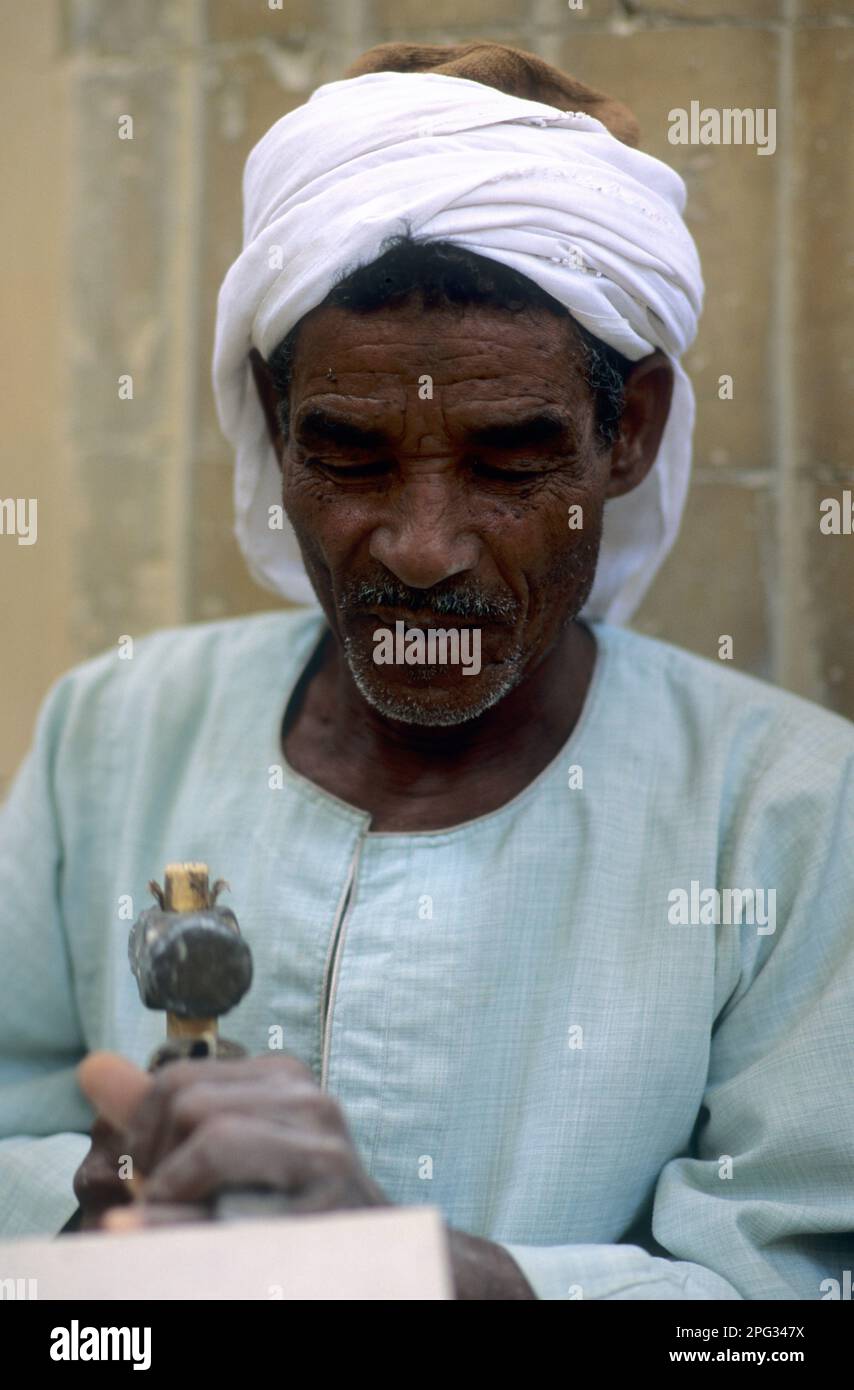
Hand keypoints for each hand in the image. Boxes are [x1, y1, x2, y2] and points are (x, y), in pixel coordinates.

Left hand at [77, 1051, 390, 1226]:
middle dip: (157, 1161)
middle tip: (167, 1204)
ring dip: (176, 1193)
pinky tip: (164, 1237)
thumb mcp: (218, 1151)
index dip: (144, 1132)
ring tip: (186, 1221)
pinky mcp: (326, 1202)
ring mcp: (324, 1150)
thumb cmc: (277, 1209)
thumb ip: (159, 1113)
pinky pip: (230, 1204)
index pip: (176, 1078)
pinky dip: (180, 1227)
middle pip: (189, 1103)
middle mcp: (310, 1101)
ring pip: (211, 1138)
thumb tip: (93, 1067)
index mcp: (282, 1079)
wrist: (360, 1264)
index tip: (154, 1175)